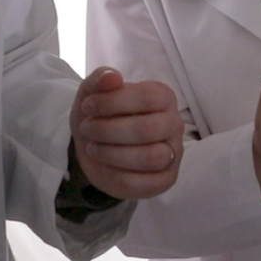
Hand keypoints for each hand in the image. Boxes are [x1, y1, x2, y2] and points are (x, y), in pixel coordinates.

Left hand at [71, 67, 183, 199]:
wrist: (94, 145)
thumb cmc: (101, 114)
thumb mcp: (93, 92)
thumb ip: (101, 78)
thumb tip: (112, 77)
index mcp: (164, 97)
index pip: (146, 97)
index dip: (112, 102)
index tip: (87, 106)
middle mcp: (174, 124)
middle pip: (147, 129)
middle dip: (108, 130)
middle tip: (86, 129)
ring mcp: (173, 153)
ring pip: (150, 158)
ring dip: (112, 153)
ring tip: (93, 147)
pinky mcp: (165, 179)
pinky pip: (143, 182)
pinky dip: (116, 175)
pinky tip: (104, 165)